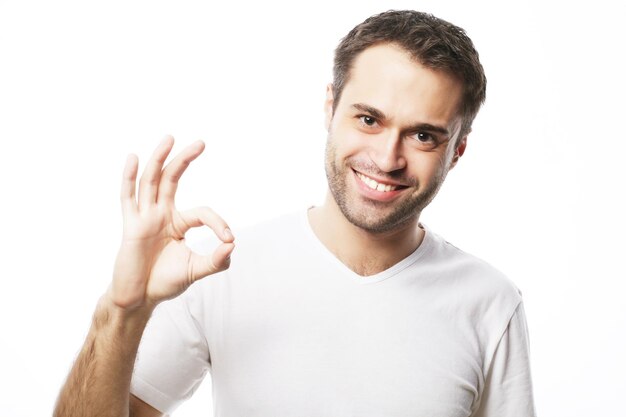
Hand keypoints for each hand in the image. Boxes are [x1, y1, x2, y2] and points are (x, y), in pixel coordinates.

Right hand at [109, 136, 233, 309]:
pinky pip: (128, 198)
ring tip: (169, 138)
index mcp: (178, 223)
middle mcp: (161, 215)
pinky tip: (133, 157)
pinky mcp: (131, 226)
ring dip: (159, 159)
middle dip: (185, 160)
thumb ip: (216, 260)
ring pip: (151, 181)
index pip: (202, 213)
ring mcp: (145, 218)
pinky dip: (128, 177)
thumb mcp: (197, 270)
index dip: (218, 222)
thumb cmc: (164, 282)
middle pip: (172, 180)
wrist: (139, 299)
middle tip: (201, 142)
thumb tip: (232, 244)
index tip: (229, 239)